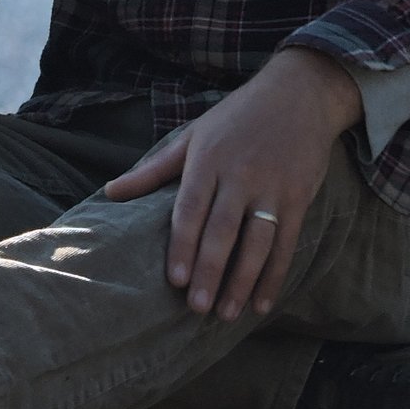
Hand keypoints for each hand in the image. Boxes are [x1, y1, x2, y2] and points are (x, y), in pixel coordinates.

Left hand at [102, 48, 362, 322]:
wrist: (299, 94)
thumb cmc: (237, 117)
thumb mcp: (193, 135)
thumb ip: (154, 170)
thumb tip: (110, 192)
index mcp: (208, 160)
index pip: (191, 210)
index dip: (183, 246)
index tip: (175, 280)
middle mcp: (240, 176)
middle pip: (223, 232)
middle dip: (210, 272)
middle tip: (197, 308)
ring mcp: (272, 189)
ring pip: (257, 243)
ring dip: (242, 281)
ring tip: (227, 314)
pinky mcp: (299, 198)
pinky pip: (286, 244)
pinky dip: (274, 275)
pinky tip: (261, 302)